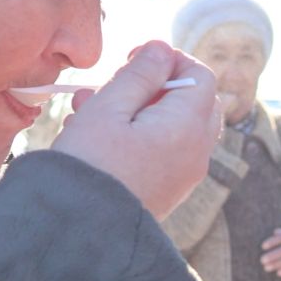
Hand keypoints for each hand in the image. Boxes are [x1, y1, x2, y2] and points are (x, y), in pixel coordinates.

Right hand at [52, 41, 226, 219]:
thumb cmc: (89, 164)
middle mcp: (196, 152)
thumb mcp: (109, 107)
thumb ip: (140, 74)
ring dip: (138, 109)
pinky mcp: (169, 190)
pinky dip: (138, 135)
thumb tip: (163, 49)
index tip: (133, 57)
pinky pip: (163, 151)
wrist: (80, 231)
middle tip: (117, 83)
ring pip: (174, 125)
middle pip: (195, 100)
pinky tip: (94, 133)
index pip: (200, 75)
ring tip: (88, 106)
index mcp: (188, 126)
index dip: (169, 59)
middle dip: (156, 84)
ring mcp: (185, 174)